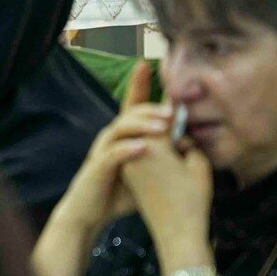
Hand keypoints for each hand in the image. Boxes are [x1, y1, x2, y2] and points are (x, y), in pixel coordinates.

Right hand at [53, 60, 167, 237]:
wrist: (88, 211)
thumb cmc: (118, 191)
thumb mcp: (145, 172)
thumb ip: (162, 157)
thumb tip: (188, 148)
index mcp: (124, 136)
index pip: (132, 105)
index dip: (138, 84)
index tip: (149, 64)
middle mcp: (111, 137)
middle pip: (129, 113)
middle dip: (151, 108)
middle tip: (173, 109)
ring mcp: (103, 150)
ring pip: (120, 129)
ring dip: (142, 125)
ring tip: (162, 127)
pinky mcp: (98, 167)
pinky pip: (112, 154)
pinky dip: (128, 149)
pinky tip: (143, 148)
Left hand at [122, 121, 214, 261]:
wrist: (176, 233)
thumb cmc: (192, 199)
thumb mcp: (199, 164)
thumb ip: (188, 141)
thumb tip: (179, 134)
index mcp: (150, 142)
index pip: (162, 116)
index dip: (176, 113)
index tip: (185, 112)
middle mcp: (133, 150)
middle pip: (148, 126)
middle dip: (164, 123)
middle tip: (182, 128)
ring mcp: (128, 163)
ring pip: (143, 141)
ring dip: (157, 139)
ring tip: (178, 147)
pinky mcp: (128, 177)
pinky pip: (140, 156)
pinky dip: (152, 154)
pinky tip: (169, 162)